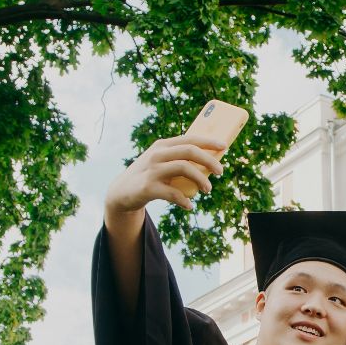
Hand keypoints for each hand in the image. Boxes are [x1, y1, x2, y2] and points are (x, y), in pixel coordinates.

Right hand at [104, 132, 225, 218]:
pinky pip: (173, 194)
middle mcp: (157, 155)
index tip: (224, 146)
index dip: (208, 141)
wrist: (121, 192)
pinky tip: (189, 205)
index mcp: (162, 146)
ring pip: (184, 168)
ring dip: (201, 179)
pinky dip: (184, 200)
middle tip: (220, 171)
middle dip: (209, 160)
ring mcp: (152, 170)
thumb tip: (209, 163)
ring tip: (208, 189)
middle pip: (189, 151)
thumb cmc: (149, 176)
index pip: (189, 139)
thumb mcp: (161, 162)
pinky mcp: (148, 188)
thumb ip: (179, 159)